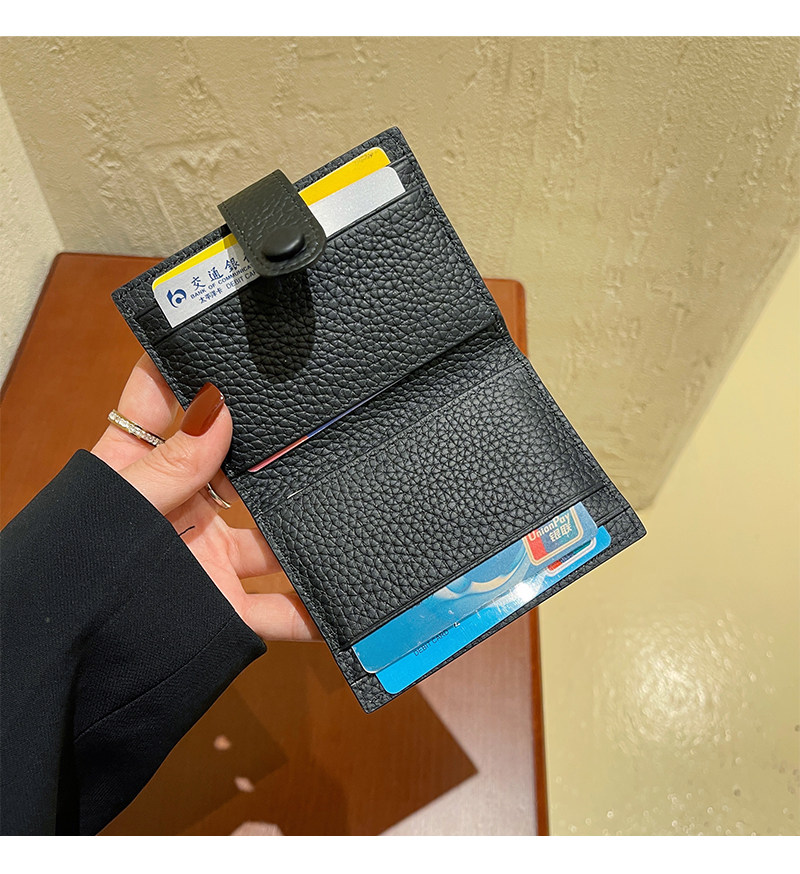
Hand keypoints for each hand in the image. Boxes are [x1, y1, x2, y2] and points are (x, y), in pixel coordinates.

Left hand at [91, 354, 320, 642]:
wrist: (69, 659)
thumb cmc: (73, 572)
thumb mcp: (120, 506)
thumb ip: (168, 464)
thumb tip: (216, 409)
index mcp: (141, 472)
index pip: (161, 403)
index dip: (187, 368)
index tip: (222, 332)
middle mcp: (181, 509)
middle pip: (234, 468)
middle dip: (270, 452)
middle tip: (312, 424)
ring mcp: (207, 557)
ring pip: (269, 538)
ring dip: (302, 530)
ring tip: (344, 504)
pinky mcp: (223, 606)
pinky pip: (276, 609)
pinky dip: (310, 612)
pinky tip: (341, 600)